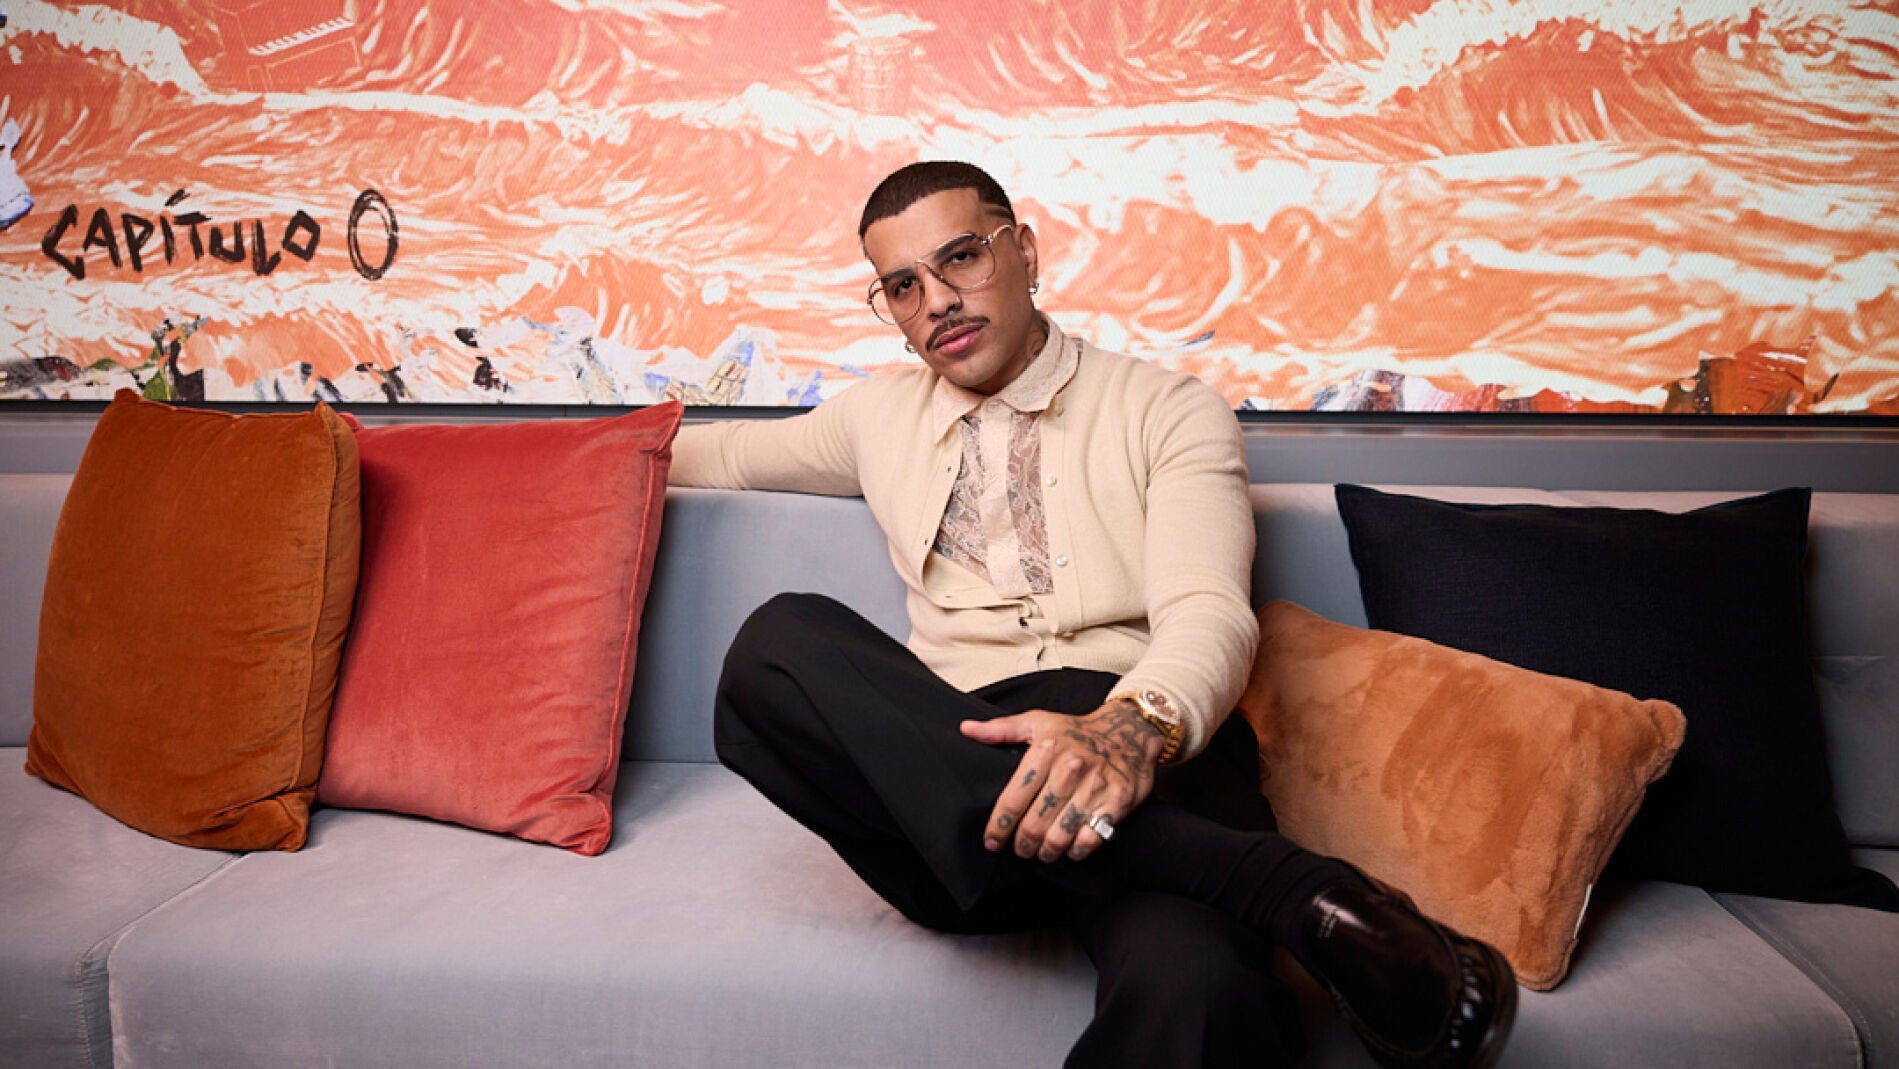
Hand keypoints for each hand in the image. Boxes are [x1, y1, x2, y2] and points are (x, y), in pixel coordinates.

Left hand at [959, 699, 1163, 863]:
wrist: (1129, 730)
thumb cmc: (1077, 731)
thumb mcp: (1038, 721)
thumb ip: (1000, 730)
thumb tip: (965, 729)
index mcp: (1046, 749)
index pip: (1013, 799)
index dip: (998, 827)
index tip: (991, 841)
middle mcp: (1070, 767)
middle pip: (1035, 823)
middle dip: (1022, 844)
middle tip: (1020, 849)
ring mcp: (1095, 785)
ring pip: (1060, 835)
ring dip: (1047, 852)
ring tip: (1042, 853)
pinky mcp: (1118, 800)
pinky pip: (1091, 838)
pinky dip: (1077, 851)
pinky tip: (1070, 850)